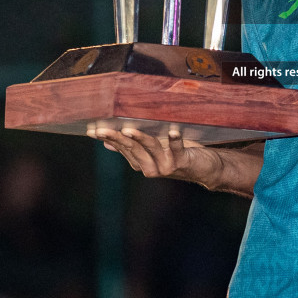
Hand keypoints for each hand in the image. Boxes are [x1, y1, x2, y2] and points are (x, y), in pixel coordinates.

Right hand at [90, 125, 217, 184]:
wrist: (205, 169)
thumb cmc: (177, 155)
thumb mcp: (153, 150)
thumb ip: (132, 147)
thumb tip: (106, 143)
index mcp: (141, 162)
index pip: (121, 147)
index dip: (108, 138)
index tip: (92, 129)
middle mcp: (150, 167)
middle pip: (132, 149)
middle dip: (117, 138)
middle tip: (102, 128)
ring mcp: (165, 166)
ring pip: (150, 149)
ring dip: (140, 138)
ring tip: (129, 129)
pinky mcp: (182, 162)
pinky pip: (177, 150)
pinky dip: (175, 141)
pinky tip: (173, 131)